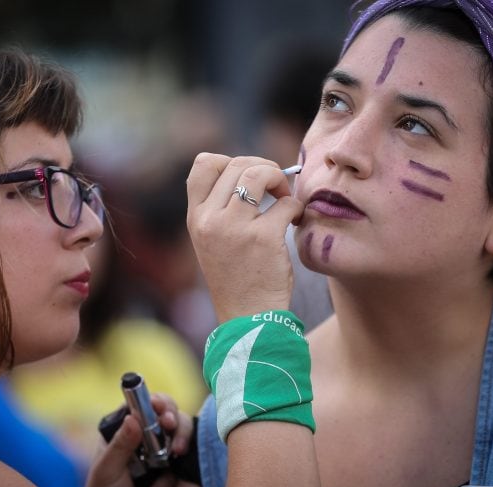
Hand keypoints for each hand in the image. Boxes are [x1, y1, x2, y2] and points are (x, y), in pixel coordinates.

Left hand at [83, 394, 193, 486]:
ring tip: (176, 451)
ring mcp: (165, 452)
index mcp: (125, 433)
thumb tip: (134, 417)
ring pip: (181, 429)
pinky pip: (189, 457)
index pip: (141, 406)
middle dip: (171, 413)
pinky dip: (180, 466)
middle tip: (169, 423)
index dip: (152, 401)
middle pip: (166, 412)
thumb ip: (120, 445)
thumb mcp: (107, 472)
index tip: (157, 405)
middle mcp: (147, 438)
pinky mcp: (179, 470)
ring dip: (181, 435)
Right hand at [186, 153, 303, 321]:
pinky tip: (296, 221)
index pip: (203, 164)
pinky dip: (296, 207)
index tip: (247, 178)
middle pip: (236, 164)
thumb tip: (252, 171)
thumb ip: (220, 208)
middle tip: (276, 187)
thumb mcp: (212, 241)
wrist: (248, 319)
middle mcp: (210, 220)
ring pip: (258, 173)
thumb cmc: (237, 279)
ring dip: (279, 178)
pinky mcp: (263, 238)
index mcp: (196, 218)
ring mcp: (234, 228)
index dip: (230, 160)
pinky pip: (286, 203)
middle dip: (263, 167)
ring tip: (285, 198)